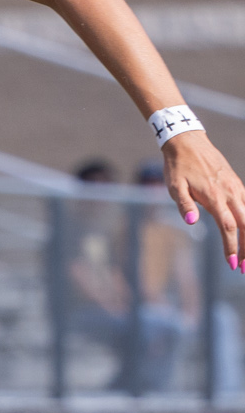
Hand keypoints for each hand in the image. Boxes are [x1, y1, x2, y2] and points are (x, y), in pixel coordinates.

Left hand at [164, 130, 244, 269]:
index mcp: (215, 197)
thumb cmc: (178, 167)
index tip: (232, 264)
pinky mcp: (237, 185)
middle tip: (244, 269)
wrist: (188, 143)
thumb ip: (184, 204)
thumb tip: (192, 222)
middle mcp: (231, 193)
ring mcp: (237, 188)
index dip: (232, 247)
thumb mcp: (174, 186)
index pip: (228, 227)